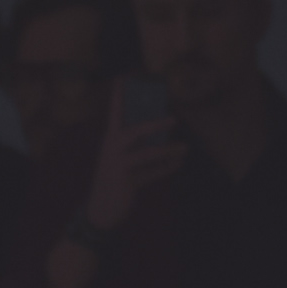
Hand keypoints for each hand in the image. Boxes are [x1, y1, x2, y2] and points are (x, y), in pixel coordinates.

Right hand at [83, 99, 188, 228]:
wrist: (101, 210)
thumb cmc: (113, 180)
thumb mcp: (121, 159)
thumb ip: (138, 146)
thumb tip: (164, 134)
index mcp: (110, 140)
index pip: (114, 114)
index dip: (118, 96)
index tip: (122, 77)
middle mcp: (112, 149)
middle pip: (134, 132)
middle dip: (154, 125)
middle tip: (174, 119)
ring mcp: (117, 165)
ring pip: (147, 154)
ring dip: (168, 151)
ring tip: (185, 148)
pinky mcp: (125, 181)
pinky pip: (151, 173)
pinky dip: (166, 169)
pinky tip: (178, 164)